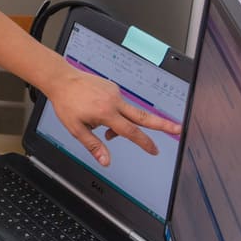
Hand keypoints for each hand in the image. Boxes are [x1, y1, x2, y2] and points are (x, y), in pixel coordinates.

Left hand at [46, 67, 180, 166]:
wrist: (61, 79)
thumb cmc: (66, 103)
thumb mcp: (75, 129)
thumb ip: (93, 145)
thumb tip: (105, 161)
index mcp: (106, 112)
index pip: (130, 131)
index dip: (144, 142)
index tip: (154, 150)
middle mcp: (114, 101)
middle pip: (143, 116)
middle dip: (163, 124)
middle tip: (179, 130)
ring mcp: (115, 92)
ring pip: (129, 113)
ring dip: (124, 124)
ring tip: (105, 130)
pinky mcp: (113, 87)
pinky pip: (120, 105)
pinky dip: (116, 114)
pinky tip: (99, 114)